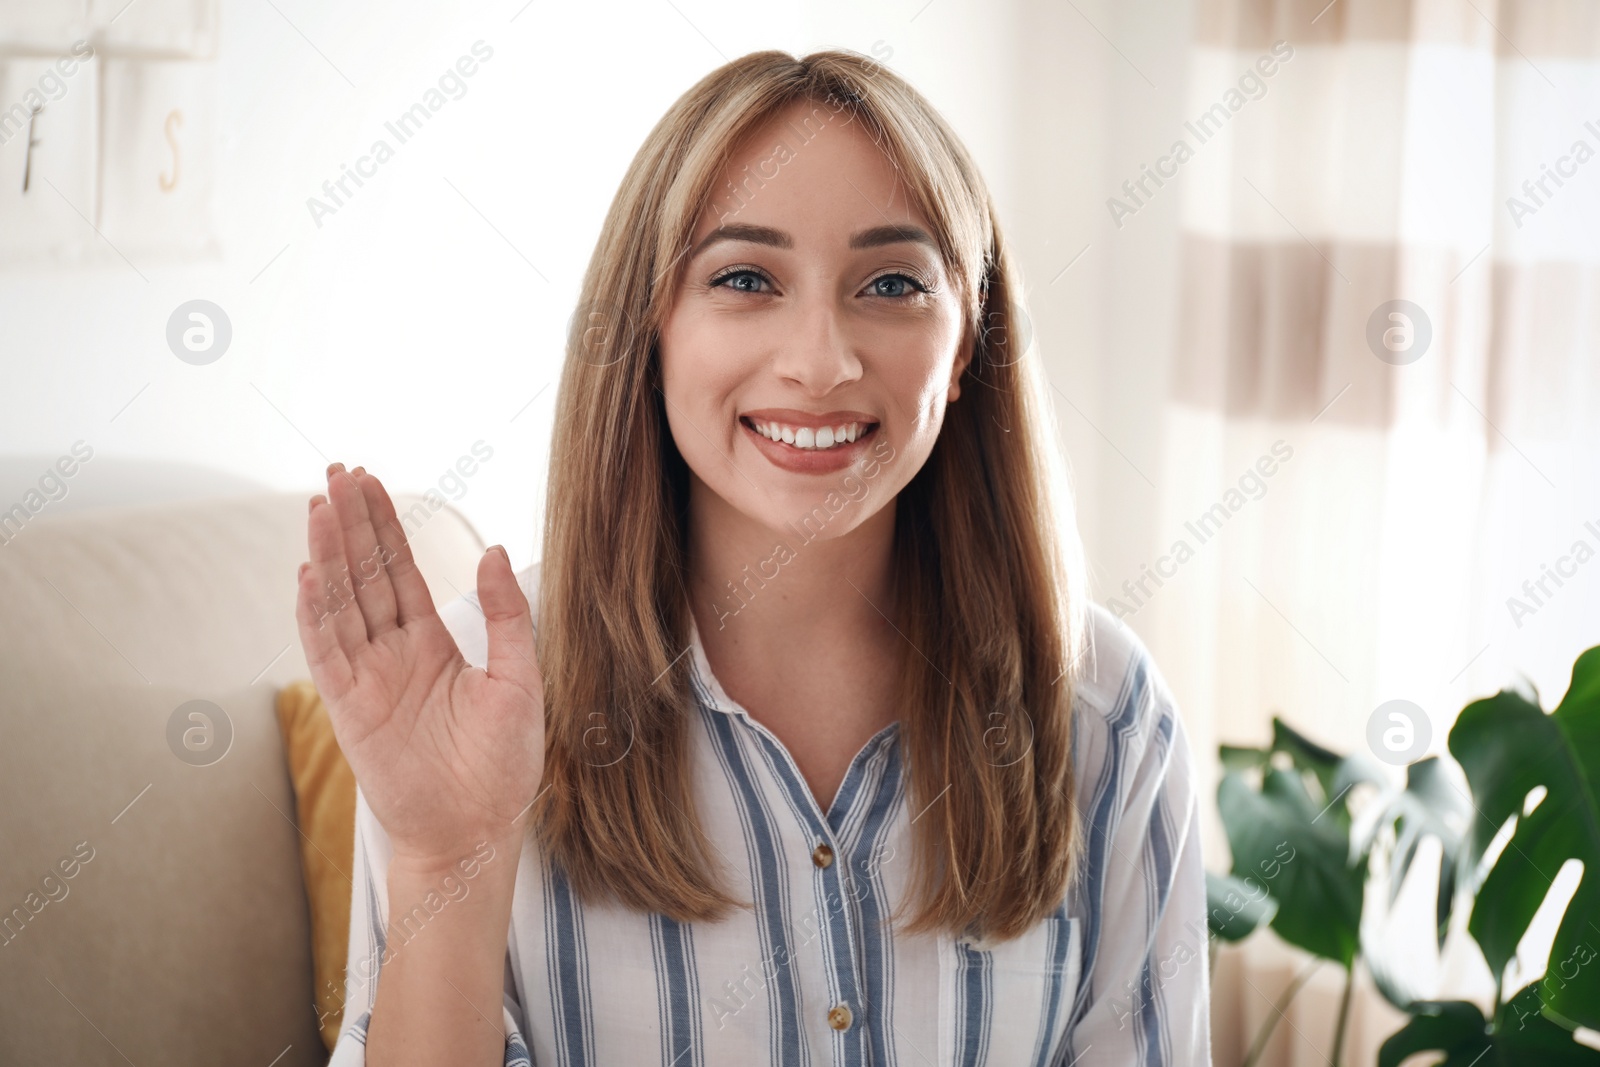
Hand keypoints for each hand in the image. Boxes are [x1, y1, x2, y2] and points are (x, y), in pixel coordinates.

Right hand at [294, 463, 544, 865]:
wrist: (477, 830)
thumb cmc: (503, 765)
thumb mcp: (520, 678)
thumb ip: (506, 616)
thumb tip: (491, 550)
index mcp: (430, 644)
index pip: (399, 572)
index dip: (383, 527)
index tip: (369, 482)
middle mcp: (392, 655)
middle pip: (364, 576)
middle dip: (351, 524)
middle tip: (336, 471)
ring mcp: (366, 679)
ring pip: (341, 604)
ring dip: (329, 556)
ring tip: (321, 505)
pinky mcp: (349, 709)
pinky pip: (327, 653)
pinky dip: (315, 614)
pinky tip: (307, 575)